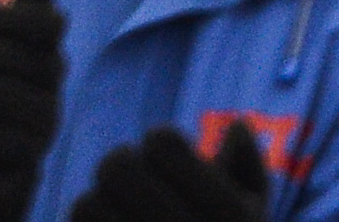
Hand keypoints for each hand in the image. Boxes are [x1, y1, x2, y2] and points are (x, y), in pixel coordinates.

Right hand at [0, 0, 65, 221]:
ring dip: (44, 112)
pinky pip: (7, 139)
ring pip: (11, 95)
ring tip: (45, 125)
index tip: (58, 29)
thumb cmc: (1, 113)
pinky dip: (30, 147)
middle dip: (48, 72)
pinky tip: (28, 152)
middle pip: (13, 55)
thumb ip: (34, 38)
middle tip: (51, 93)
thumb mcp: (18, 70)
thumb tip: (50, 5)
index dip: (29, 14)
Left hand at [62, 121, 275, 221]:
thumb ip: (250, 173)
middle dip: (120, 166)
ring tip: (115, 217)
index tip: (168, 160)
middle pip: (116, 166)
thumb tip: (236, 126)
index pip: (162, 142)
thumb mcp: (254, 221)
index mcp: (227, 217)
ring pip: (83, 205)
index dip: (162, 142)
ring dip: (96, 206)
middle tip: (129, 181)